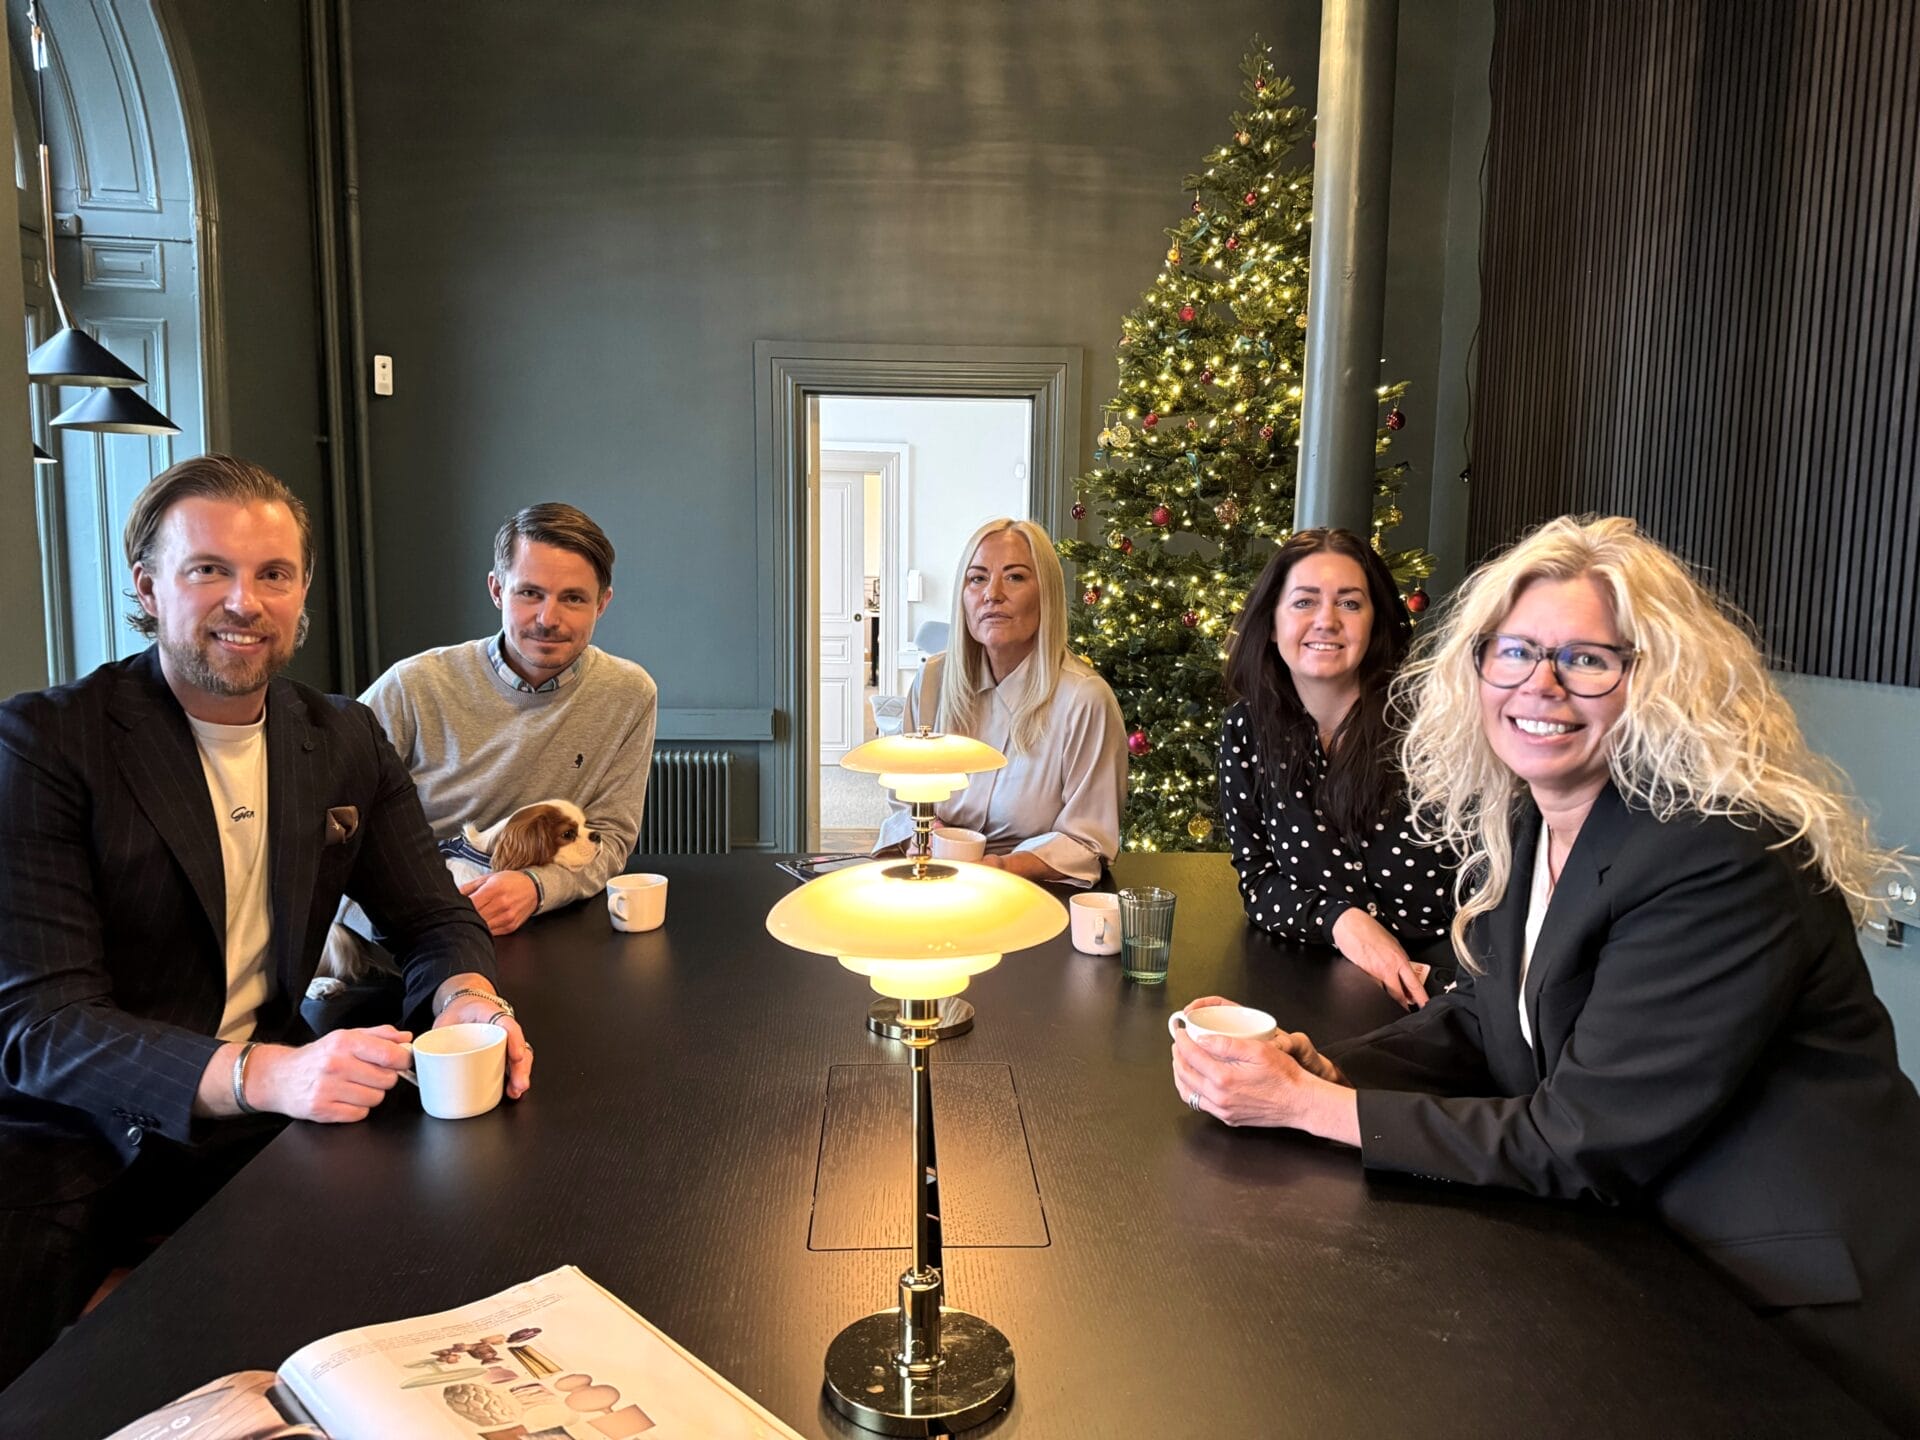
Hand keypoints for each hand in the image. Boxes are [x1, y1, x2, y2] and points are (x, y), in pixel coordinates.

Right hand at [249, 1025, 412, 1122]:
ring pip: (375, 1099)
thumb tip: (405, 1038)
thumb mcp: (345, 1036)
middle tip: (369, 1075)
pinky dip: (356, 1110)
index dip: (403, 1061)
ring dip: (370, 1095)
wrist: (279, 1077)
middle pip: (386, 1079)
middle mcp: (336, 1064)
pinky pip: (359, 1114)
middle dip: (383, 1078)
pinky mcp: (322, 1110)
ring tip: (354, 1087)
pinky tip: (344, 1099)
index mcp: (345, 1042)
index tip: (401, 1062)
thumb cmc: (317, 1057)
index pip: (389, 1054)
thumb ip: (379, 1034)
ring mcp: (327, 1088)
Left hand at [434, 992, 533, 1098]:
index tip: (515, 1056)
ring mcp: (504, 1042)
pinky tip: (511, 1091)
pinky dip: (514, 1079)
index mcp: (489, 1014)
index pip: (507, 1024)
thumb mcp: (444, 1020)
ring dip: (520, 1075)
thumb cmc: (457, 1015)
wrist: (464, 1008)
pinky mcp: (501, 1054)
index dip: (514, 1040)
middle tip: (517, 1084)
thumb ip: (432, 1037)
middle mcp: (502, 1028)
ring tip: (515, 1091)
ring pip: (520, 1057)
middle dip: (521, 1067)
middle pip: (518, 1046)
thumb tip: (414, 1059)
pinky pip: (512, 1065)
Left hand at [460, 870, 539, 934]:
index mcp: (494, 889)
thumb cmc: (510, 882)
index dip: (460, 907)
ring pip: (482, 927)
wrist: (533, 889)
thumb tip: (451, 895)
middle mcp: (501, 904)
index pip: (470, 904)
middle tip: (460, 915)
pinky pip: (491, 933)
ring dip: (475, 924)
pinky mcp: (510, 927)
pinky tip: (483, 923)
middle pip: (475, 917)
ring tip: (471, 919)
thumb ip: (468, 887)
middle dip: (466, 917)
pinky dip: (485, 929)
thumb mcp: (488, 878)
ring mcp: (507, 917)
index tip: (454, 908)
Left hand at [1170, 1019, 1357, 1143]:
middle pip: (1185, 1075)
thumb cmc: (1284, 1076)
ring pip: (1189, 1093)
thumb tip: (1202, 1039)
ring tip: (1182, 1061)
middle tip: (1178, 1044)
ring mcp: (1223, 1111)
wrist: (1300, 1102)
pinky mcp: (1229, 1118)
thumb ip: (1226, 1043)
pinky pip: (1202, 1104)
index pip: (1191, 1056)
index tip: (1180, 1032)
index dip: (1182, 1041)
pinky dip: (1193, 1090)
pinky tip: (1197, 1080)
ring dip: (1181, 1075)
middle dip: (1177, 1057)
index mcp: (1223, 1078)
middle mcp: (1219, 1098)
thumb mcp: (1257, 1050)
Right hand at [1330, 907, 1428, 1008]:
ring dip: (1387, 999)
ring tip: (1389, 1002)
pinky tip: (1372, 989)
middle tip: (1407, 1012)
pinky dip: (1372, 991)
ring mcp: (1373, 973)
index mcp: (1399, 959)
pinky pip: (1369, 988)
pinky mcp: (1360, 975)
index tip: (1424, 1006)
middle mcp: (1387, 968)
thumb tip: (1404, 973)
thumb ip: (1399, 959)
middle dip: (1403, 1006)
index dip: (1421, 998)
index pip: (1414, 984)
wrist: (1350, 924)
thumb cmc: (1369, 930)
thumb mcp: (1392, 942)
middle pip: (1398, 995)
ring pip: (1383, 994)